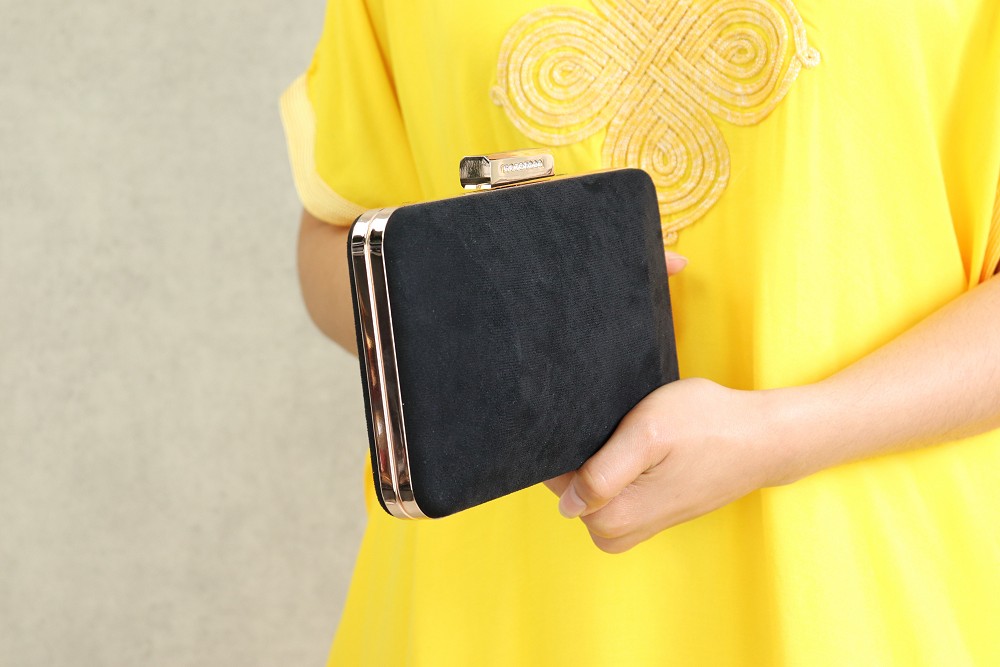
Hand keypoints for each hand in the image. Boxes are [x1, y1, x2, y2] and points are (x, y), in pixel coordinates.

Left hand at [544, 378, 797, 554]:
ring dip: (602, 460)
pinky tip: (645, 447)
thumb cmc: (708, 427)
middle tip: (619, 425)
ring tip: (634, 435)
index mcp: (616, 518)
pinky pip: (613, 490)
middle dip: (583, 455)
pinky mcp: (650, 512)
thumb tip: (567, 504)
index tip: (596, 425)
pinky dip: (619, 467)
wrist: (763, 439)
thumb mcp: (648, 433)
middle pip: (569, 489)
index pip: (556, 483)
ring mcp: (638, 524)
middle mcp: (623, 531)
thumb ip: (601, 473)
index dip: (566, 447)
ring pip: (591, 490)